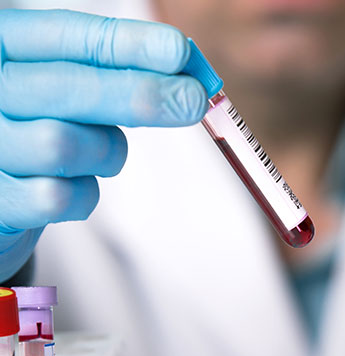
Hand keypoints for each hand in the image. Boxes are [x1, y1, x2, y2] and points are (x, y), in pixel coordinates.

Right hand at [0, 9, 207, 280]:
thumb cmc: (38, 123)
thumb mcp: (66, 84)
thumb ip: (115, 72)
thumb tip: (188, 79)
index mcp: (1, 46)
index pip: (63, 34)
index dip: (125, 43)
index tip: (178, 52)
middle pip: (66, 88)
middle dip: (139, 94)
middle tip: (191, 101)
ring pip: (62, 145)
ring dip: (106, 151)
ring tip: (105, 152)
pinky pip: (57, 197)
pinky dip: (84, 194)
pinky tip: (78, 184)